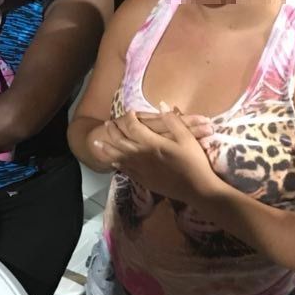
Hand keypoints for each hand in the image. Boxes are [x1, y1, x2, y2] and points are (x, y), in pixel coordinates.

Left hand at [90, 106, 217, 202]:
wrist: (197, 189)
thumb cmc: (194, 162)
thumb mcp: (187, 138)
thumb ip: (173, 120)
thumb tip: (161, 104)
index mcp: (152, 143)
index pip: (134, 126)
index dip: (130, 117)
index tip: (130, 111)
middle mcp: (142, 155)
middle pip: (121, 140)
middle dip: (113, 131)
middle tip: (108, 123)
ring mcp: (141, 169)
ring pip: (118, 156)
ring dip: (107, 148)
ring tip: (97, 142)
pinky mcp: (143, 180)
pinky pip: (125, 170)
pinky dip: (116, 164)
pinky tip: (112, 161)